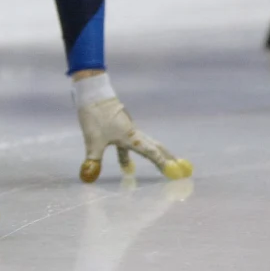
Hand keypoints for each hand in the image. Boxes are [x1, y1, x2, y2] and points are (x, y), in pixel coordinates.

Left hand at [75, 82, 190, 182]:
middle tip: (180, 168)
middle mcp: (133, 133)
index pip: (152, 154)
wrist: (92, 92)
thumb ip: (93, 160)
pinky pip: (131, 143)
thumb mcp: (92, 140)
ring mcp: (127, 127)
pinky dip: (134, 153)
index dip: (163, 164)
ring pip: (144, 144)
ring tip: (157, 168)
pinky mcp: (119, 124)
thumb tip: (89, 177)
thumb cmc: (95, 116)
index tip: (175, 174)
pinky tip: (125, 161)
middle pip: (155, 147)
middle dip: (167, 158)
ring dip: (152, 156)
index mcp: (131, 138)